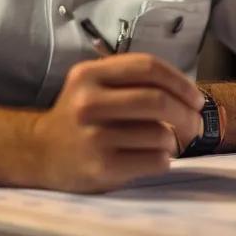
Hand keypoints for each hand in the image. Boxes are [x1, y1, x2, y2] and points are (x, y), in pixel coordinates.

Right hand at [28, 53, 203, 192]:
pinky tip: (150, 158)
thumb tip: (188, 95)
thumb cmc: (81, 118)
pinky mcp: (102, 168)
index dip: (180, 81)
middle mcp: (88, 103)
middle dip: (187, 113)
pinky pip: (156, 160)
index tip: (196, 98)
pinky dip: (163, 159)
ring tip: (161, 143)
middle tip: (196, 124)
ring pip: (160, 133)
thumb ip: (133, 81)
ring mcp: (93, 137)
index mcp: (89, 75)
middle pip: (157, 100)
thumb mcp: (94, 85)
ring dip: (172, 140)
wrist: (39, 154)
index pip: (148, 67)